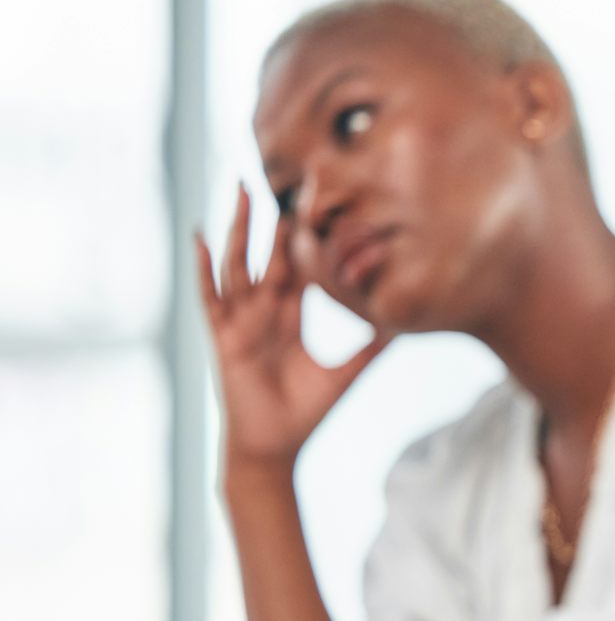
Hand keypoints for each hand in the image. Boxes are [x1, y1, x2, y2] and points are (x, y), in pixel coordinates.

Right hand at [198, 184, 390, 469]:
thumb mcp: (348, 372)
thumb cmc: (305, 412)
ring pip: (239, 263)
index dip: (305, 236)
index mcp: (290, 315)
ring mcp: (241, 320)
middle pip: (266, 253)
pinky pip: (211, 295)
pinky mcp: (224, 335)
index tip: (316, 201)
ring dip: (239, 226)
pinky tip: (200, 235)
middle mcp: (263, 311)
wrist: (275, 446)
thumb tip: (408, 325)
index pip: (298, 265)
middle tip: (271, 174)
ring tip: (238, 189)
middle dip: (267, 216)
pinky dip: (205, 266)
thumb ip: (374, 346)